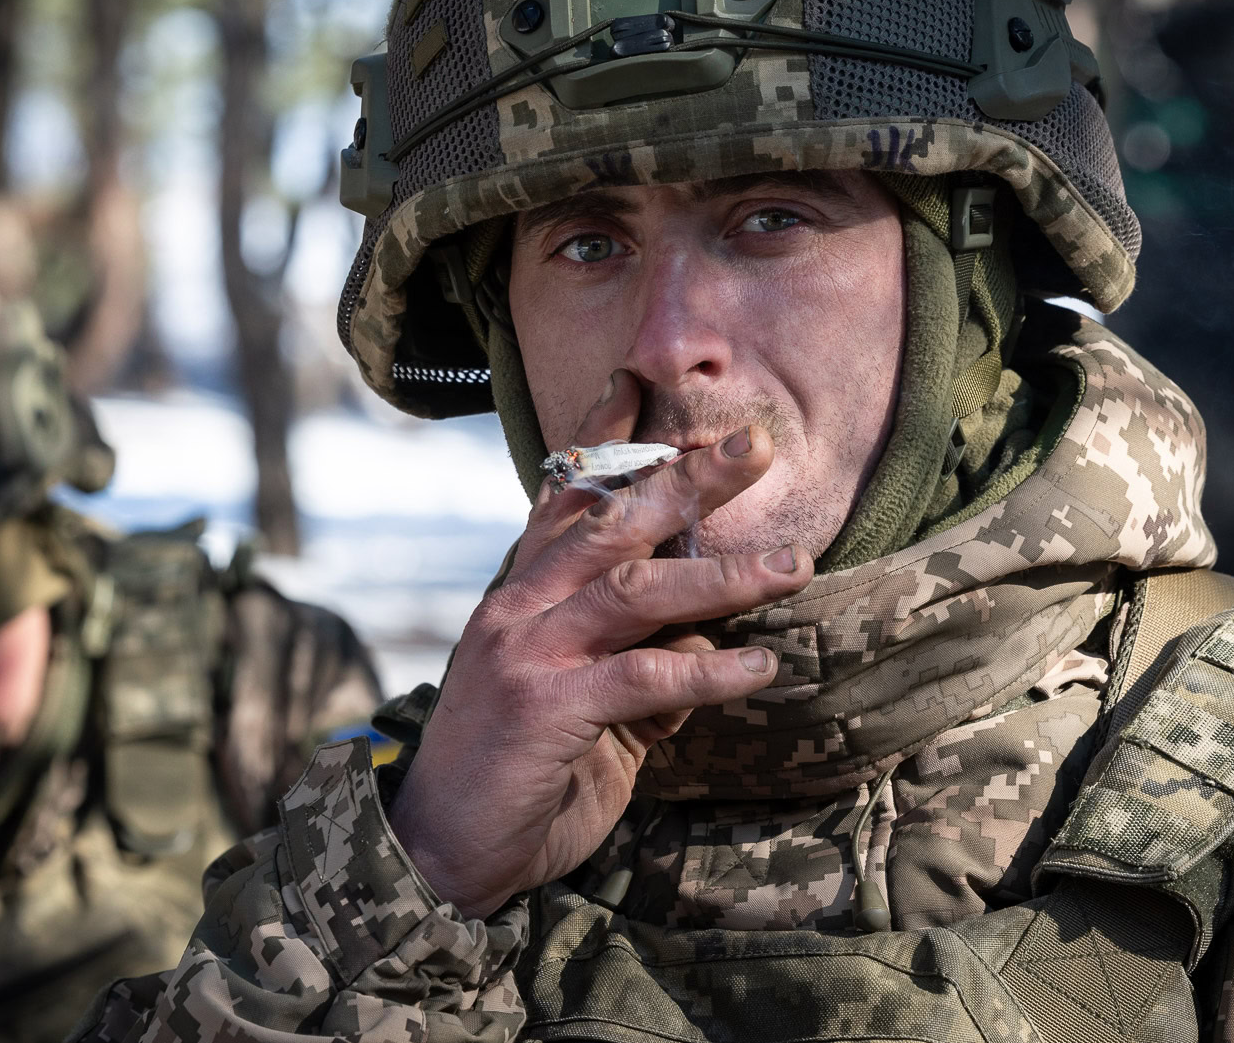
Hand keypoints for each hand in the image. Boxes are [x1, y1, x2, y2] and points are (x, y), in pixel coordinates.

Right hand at [387, 370, 811, 917]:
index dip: (602, 438)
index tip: (641, 381)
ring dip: (719, 573)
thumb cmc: (516, 777)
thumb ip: (641, 668)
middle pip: (610, 522)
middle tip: (752, 445)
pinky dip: (707, 670)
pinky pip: (642, 676)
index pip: (563, 498)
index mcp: (520, 596)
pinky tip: (760, 666)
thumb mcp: (588, 712)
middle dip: (685, 479)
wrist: (443, 852)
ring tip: (791, 564)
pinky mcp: (545, 707)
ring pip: (633, 588)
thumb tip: (711, 643)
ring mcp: (527, 652)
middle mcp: (519, 608)